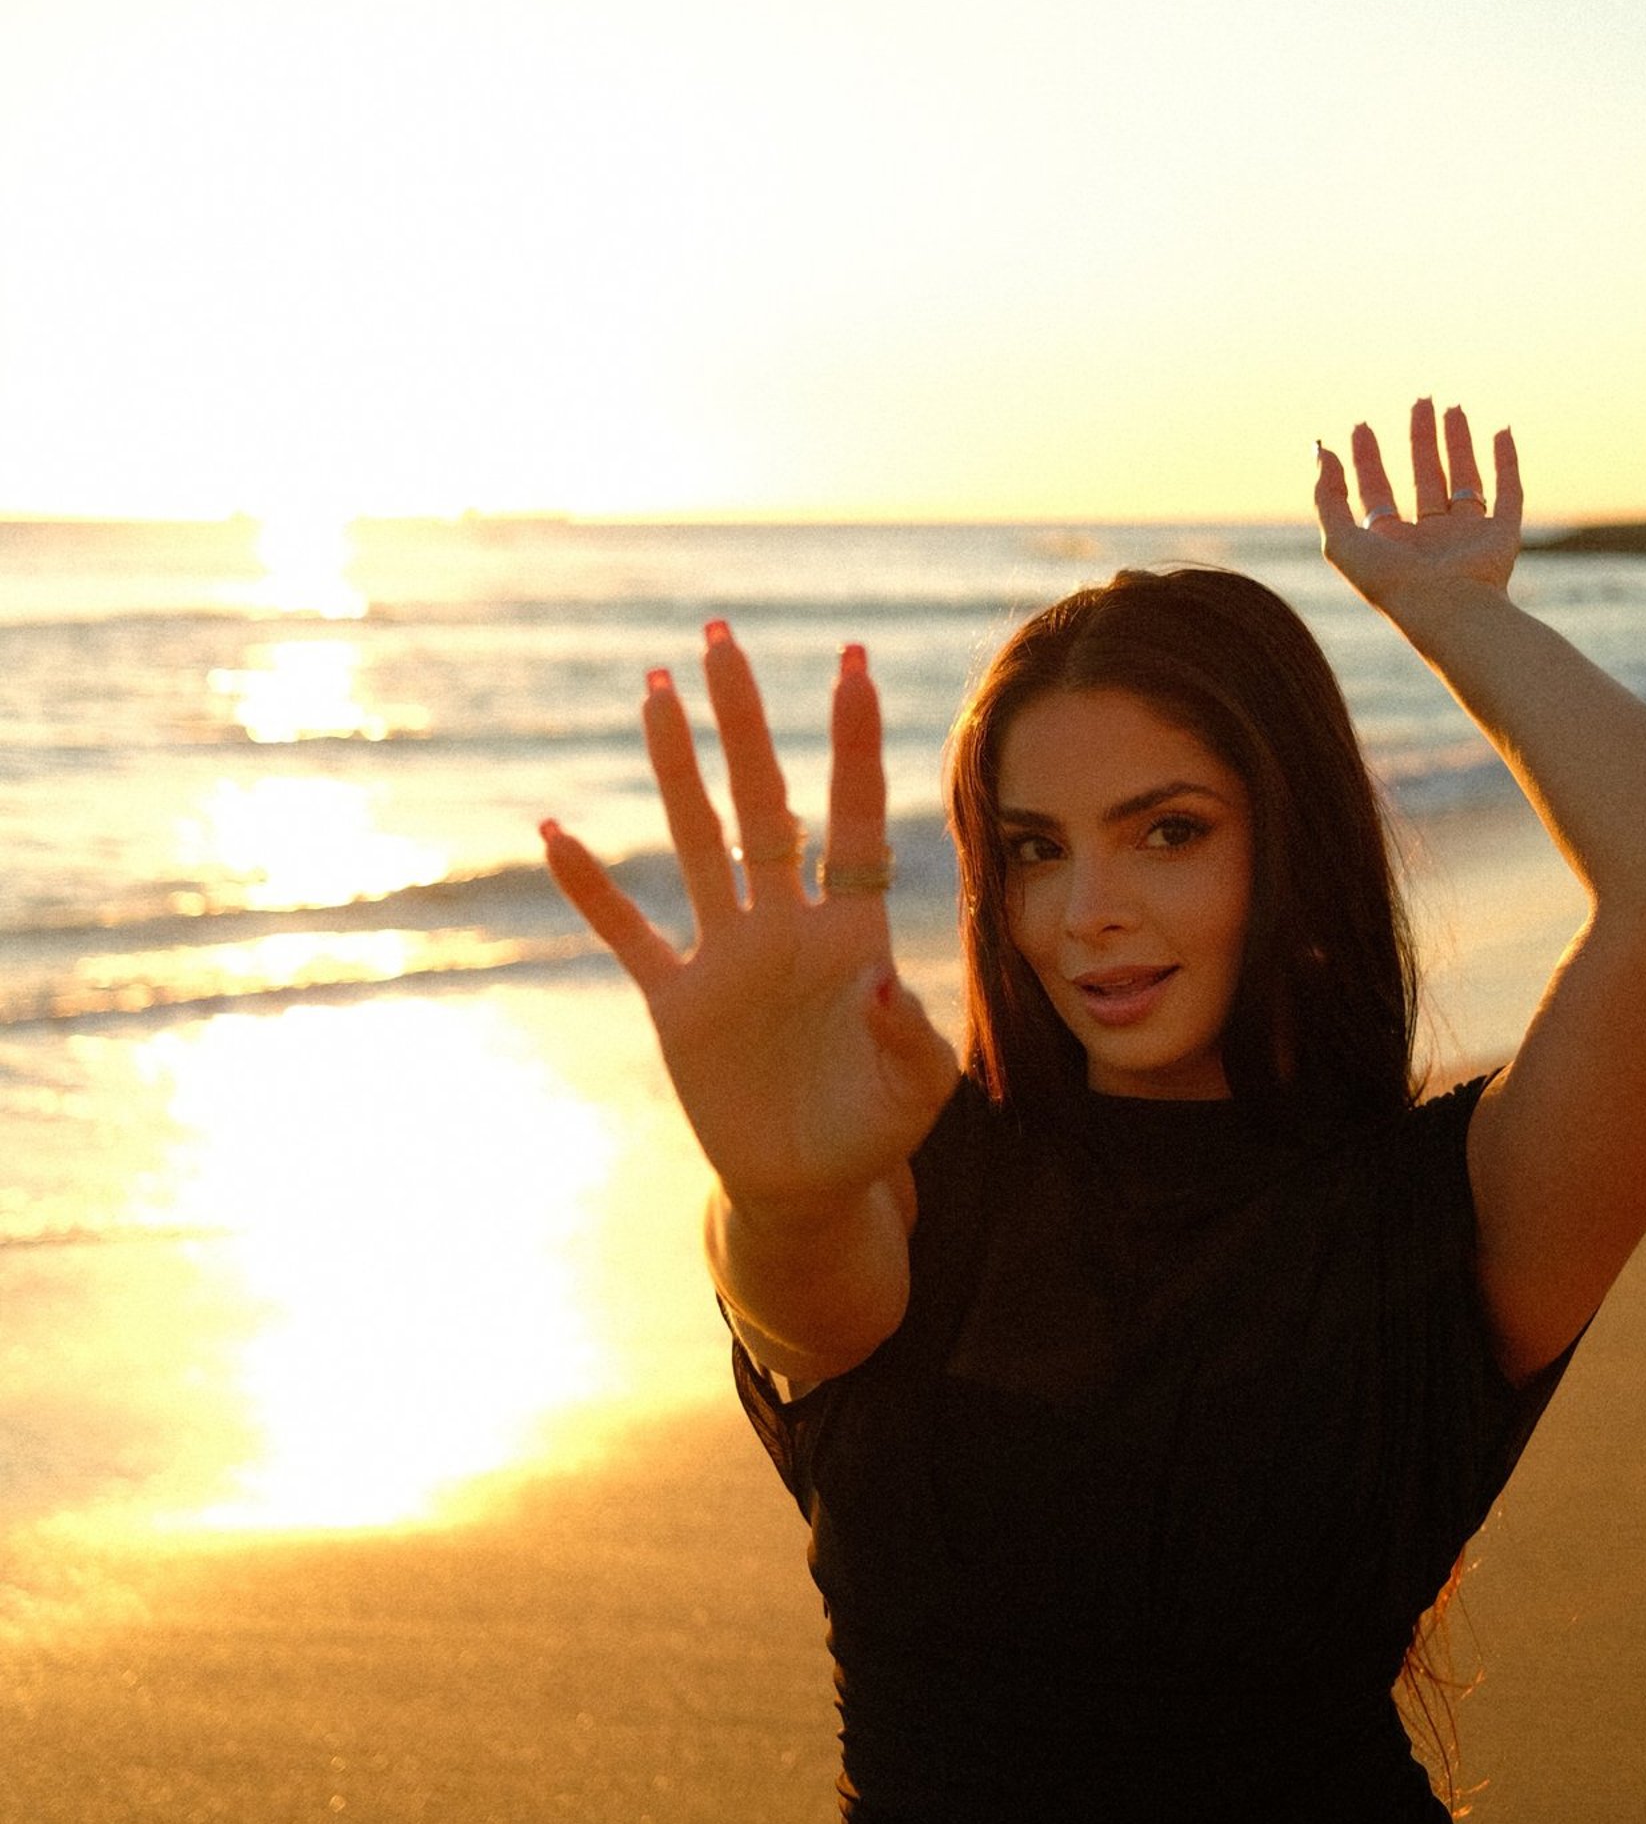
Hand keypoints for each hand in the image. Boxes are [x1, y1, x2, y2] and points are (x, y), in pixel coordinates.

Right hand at [540, 627, 957, 1215]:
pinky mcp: (677, 1003)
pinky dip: (591, 890)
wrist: (808, 1186)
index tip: (851, 665)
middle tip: (723, 637)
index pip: (854, 821)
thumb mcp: (913, 1095)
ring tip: (657, 691)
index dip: (853, 747)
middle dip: (744, 723)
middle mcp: (786, 926)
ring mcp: (726, 958)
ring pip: (697, 843)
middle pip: (763, 803)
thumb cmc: (872, 1132)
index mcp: (852, 935)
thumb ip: (912, 1043)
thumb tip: (881, 987)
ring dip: (676, 771)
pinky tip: (555, 832)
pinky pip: (627, 935)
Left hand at [1315, 400, 1521, 619]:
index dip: (1367, 460)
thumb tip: (1321, 452)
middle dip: (1420, 440)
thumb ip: (1328, 497)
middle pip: (1425, 478)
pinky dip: (1508, 463)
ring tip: (1453, 407)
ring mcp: (1467, 538)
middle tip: (1420, 401)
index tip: (1362, 426)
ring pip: (1465, 479)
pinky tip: (1502, 431)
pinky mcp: (1502, 537)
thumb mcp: (1340, 541)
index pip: (1376, 493)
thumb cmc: (1391, 583)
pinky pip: (1509, 493)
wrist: (1447, 610)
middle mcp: (1430, 540)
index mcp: (1391, 545)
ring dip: (1460, 443)